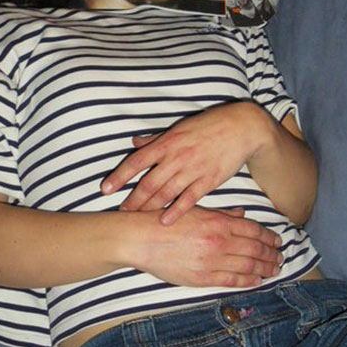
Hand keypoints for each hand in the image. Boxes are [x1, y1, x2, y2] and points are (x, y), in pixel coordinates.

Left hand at [101, 102, 273, 224]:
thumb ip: (155, 139)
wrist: (241, 128)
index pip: (136, 161)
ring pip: (165, 192)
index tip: (105, 189)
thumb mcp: (179, 127)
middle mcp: (176, 156)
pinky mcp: (209, 180)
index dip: (119, 176)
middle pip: (148, 182)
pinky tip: (165, 221)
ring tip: (137, 219)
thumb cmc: (208, 125)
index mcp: (167, 142)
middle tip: (121, 212)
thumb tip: (134, 143)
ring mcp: (192, 169)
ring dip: (149, 207)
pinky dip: (176, 210)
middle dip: (132, 199)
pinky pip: (189, 198)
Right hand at [133, 206, 281, 287]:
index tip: (278, 240)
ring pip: (247, 266)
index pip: (253, 230)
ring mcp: (212, 261)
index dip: (269, 237)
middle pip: (255, 249)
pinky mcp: (202, 278)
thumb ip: (222, 214)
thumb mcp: (195, 209)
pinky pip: (231, 281)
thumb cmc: (165, 220)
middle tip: (281, 257)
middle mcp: (219, 242)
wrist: (140, 239)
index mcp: (218, 222)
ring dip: (265, 268)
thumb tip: (242, 215)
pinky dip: (248, 281)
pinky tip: (257, 280)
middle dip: (271, 254)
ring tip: (275, 269)